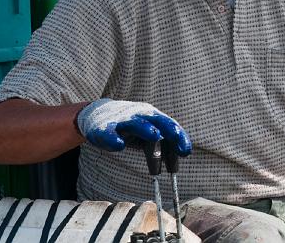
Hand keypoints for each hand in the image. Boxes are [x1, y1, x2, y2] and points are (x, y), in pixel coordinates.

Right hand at [76, 99, 191, 154]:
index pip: (170, 126)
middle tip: (177, 139)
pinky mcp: (104, 128)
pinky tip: (119, 145)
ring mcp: (122, 120)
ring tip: (154, 135)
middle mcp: (140, 115)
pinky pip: (109, 132)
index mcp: (153, 117)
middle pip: (158, 121)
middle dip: (169, 129)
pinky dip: (113, 138)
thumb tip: (175, 168)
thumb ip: (161, 149)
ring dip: (145, 128)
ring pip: (136, 123)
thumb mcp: (147, 137)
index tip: (186, 152)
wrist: (98, 116)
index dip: (179, 138)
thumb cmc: (130, 129)